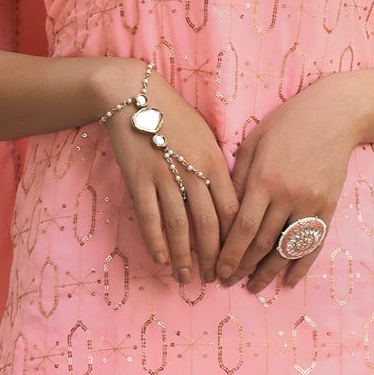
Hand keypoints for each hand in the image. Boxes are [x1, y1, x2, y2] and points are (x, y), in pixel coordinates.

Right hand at [98, 66, 237, 284]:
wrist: (135, 96)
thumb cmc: (176, 118)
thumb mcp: (207, 138)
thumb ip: (219, 170)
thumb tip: (231, 204)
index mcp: (215, 162)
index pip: (232, 210)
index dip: (236, 240)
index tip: (238, 260)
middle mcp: (193, 172)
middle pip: (209, 224)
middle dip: (214, 257)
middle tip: (216, 279)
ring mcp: (165, 176)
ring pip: (180, 226)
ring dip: (185, 256)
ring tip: (187, 277)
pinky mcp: (139, 180)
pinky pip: (150, 217)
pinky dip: (156, 241)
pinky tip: (161, 259)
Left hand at [216, 76, 359, 293]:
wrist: (336, 115)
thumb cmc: (288, 123)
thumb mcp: (254, 142)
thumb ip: (238, 177)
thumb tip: (223, 211)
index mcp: (265, 179)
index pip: (244, 228)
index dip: (230, 253)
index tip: (218, 270)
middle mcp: (288, 196)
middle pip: (263, 243)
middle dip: (243, 266)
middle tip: (227, 283)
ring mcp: (311, 203)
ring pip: (287, 248)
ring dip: (269, 271)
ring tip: (254, 287)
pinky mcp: (328, 207)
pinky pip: (313, 243)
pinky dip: (301, 265)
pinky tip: (289, 281)